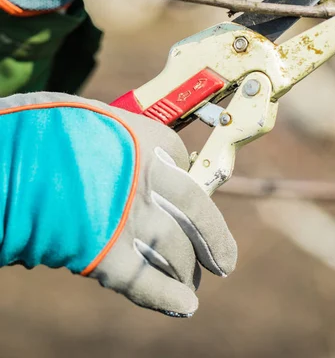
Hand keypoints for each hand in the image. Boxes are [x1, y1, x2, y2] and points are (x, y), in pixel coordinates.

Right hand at [0, 92, 236, 315]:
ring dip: (188, 271)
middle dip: (213, 239)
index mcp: (147, 138)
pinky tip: (185, 306)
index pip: (182, 163)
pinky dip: (165, 297)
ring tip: (194, 284)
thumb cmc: (43, 126)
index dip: (185, 179)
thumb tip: (119, 154)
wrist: (8, 156)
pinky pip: (144, 281)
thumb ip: (115, 141)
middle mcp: (148, 178)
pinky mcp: (105, 254)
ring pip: (175, 250)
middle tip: (224, 260)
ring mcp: (130, 217)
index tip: (186, 192)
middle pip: (195, 212)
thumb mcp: (89, 118)